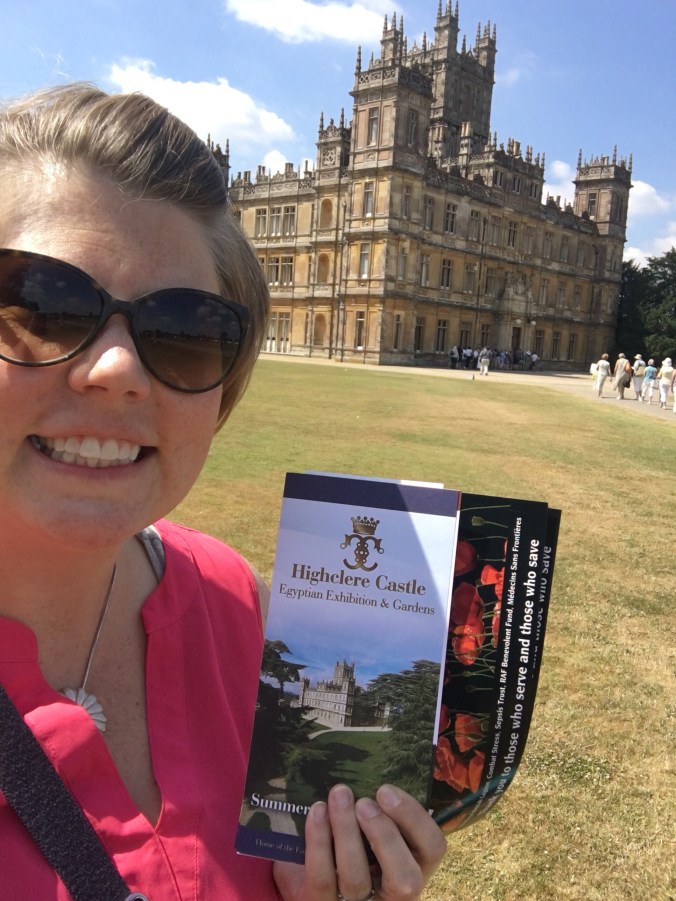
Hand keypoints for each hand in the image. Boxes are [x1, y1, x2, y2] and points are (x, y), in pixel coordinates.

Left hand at [273, 783, 446, 900]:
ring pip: (357, 879)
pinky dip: (318, 842)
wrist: (312, 879)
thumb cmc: (352, 841)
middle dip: (385, 835)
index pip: (433, 848)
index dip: (415, 818)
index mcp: (414, 866)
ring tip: (338, 795)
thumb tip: (375, 763)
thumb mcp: (375, 828)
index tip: (386, 790)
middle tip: (365, 800)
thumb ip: (384, 808)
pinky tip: (317, 812)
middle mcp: (394, 895)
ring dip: (346, 832)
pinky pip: (322, 879)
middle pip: (405, 879)